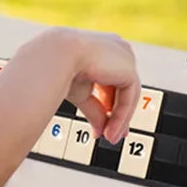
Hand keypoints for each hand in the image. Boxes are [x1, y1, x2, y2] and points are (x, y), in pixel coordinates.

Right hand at [62, 30, 140, 144]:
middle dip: (119, 113)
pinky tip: (110, 130)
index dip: (112, 103)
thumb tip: (101, 130)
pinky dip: (121, 116)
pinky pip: (129, 97)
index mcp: (105, 49)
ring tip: (109, 137)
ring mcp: (125, 56)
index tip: (108, 123)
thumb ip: (96, 110)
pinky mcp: (129, 68)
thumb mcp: (82, 93)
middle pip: (124, 87)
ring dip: (120, 119)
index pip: (115, 79)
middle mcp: (118, 49)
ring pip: (129, 94)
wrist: (58, 56)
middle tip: (112, 134)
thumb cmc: (62, 67)